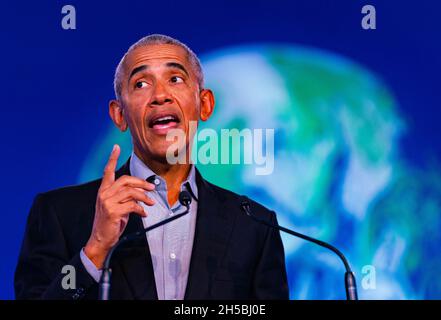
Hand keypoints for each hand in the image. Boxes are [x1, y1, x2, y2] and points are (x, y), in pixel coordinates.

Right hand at [84, 144, 154, 267]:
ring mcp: (107, 202)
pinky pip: (132, 206)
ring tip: (150, 203)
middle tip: (151, 188)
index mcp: (103, 190)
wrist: (100, 239)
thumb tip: (142, 192)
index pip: (107, 171)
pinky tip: (143, 213)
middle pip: (126, 180)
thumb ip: (125, 196)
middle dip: (141, 183)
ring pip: (131, 192)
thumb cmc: (110, 223)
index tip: (116, 147)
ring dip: (144, 197)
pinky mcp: (113, 212)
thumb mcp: (116, 206)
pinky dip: (141, 209)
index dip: (112, 158)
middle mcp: (104, 194)